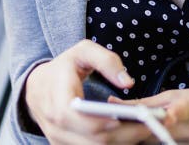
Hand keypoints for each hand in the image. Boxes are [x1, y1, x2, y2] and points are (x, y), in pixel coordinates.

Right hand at [23, 39, 153, 143]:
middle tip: (152, 124)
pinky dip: (113, 144)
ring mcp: (59, 140)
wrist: (36, 87)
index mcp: (58, 102)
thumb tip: (128, 82)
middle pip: (96, 141)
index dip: (113, 123)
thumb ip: (107, 61)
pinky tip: (128, 134)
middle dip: (127, 135)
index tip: (138, 117)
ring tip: (144, 128)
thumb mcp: (82, 51)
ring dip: (123, 142)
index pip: (88, 122)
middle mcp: (56, 127)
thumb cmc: (62, 68)